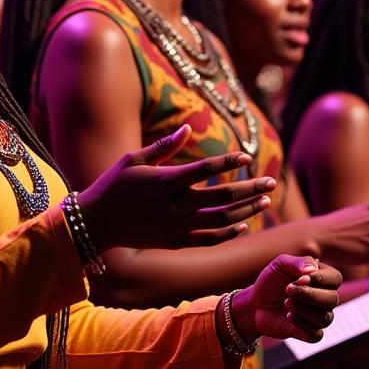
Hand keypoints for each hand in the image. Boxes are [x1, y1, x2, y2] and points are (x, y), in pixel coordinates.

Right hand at [78, 124, 276, 251]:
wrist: (97, 223)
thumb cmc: (113, 185)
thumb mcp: (134, 159)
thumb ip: (164, 146)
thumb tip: (187, 127)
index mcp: (168, 180)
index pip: (208, 168)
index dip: (230, 162)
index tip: (246, 157)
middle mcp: (177, 204)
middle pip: (224, 196)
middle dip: (251, 188)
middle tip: (271, 182)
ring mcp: (178, 225)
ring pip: (222, 219)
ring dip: (247, 210)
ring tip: (264, 201)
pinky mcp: (175, 241)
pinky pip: (209, 239)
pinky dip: (228, 233)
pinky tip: (242, 225)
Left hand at [232, 255, 341, 342]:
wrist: (256, 303)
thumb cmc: (271, 281)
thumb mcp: (280, 264)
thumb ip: (298, 262)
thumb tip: (313, 270)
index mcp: (323, 278)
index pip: (335, 278)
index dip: (320, 279)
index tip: (299, 278)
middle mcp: (325, 298)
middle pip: (332, 299)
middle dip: (309, 294)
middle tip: (288, 289)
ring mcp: (319, 316)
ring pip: (325, 318)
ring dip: (303, 309)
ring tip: (286, 302)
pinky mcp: (310, 333)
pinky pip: (317, 335)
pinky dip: (303, 325)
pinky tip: (288, 316)